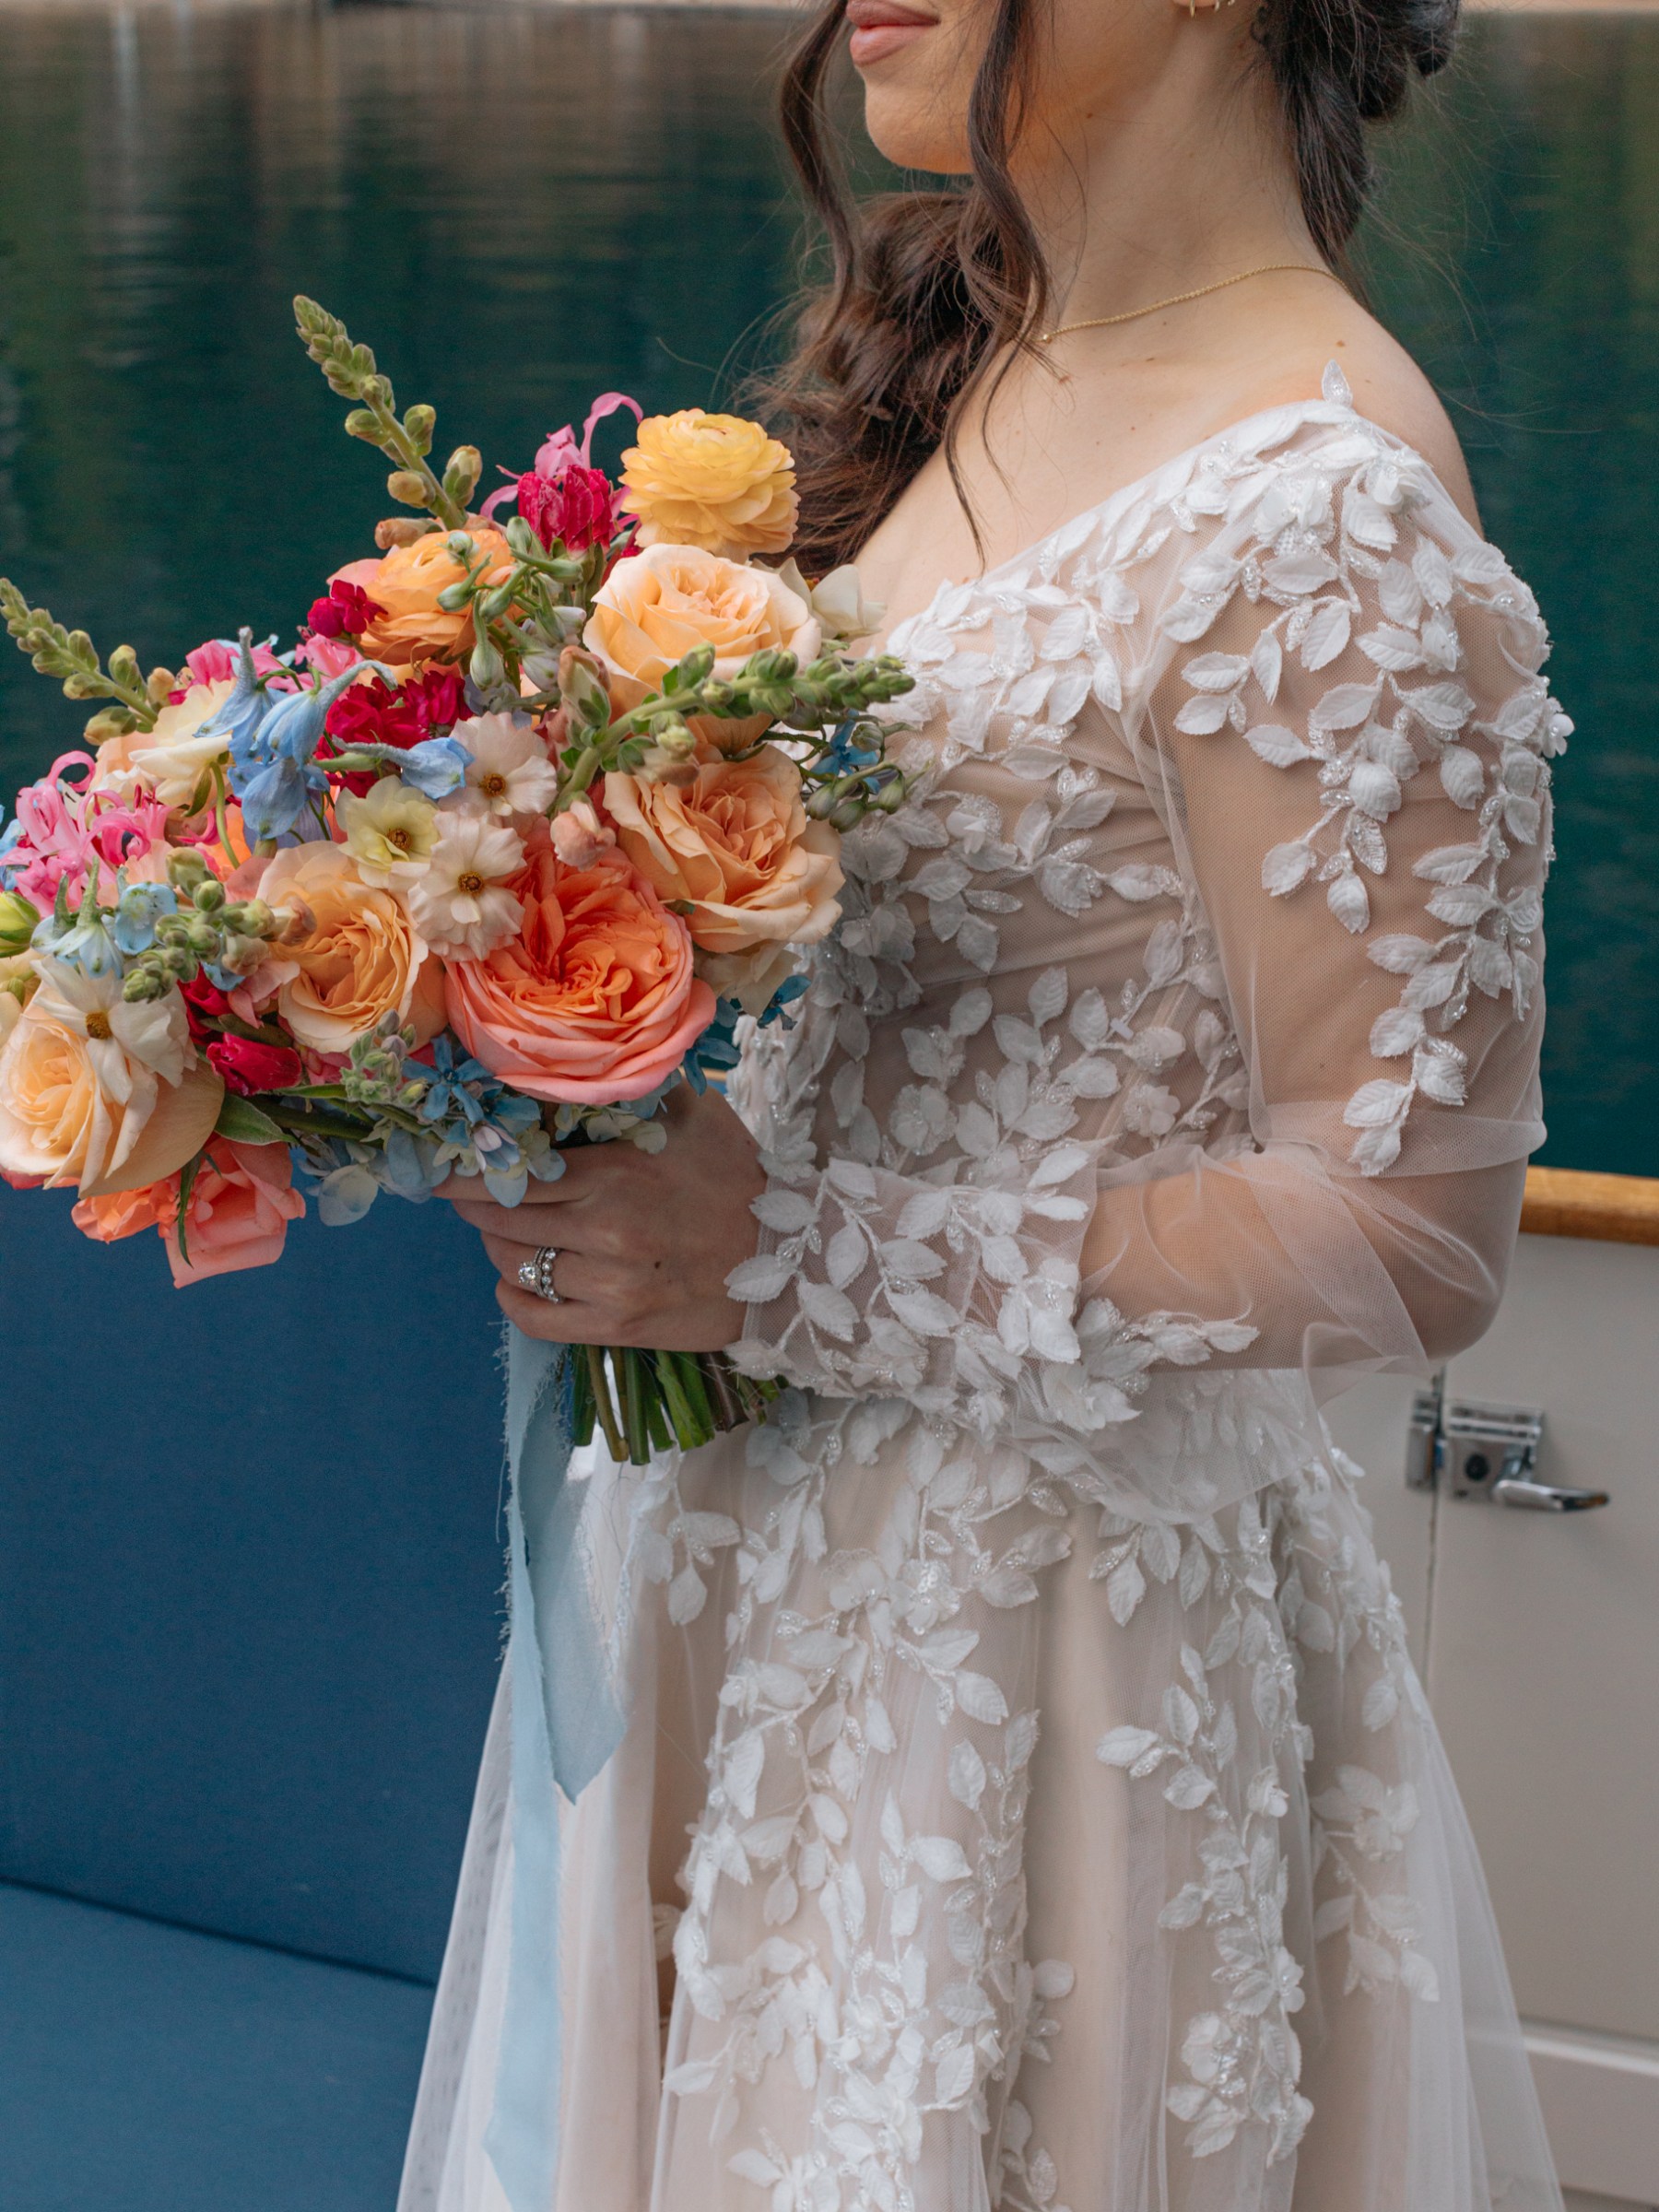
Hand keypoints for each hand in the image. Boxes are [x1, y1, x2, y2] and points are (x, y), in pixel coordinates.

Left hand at [442, 1085, 766, 1349]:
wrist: (791, 1261)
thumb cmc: (740, 1180)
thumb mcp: (698, 1115)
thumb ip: (641, 1087)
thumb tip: (594, 1055)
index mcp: (618, 1173)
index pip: (515, 1172)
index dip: (468, 1169)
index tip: (444, 1163)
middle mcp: (606, 1230)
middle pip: (501, 1217)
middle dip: (475, 1202)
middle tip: (468, 1191)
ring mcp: (609, 1284)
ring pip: (512, 1264)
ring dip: (496, 1245)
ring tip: (502, 1230)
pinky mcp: (617, 1327)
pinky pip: (534, 1317)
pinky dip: (513, 1295)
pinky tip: (517, 1278)